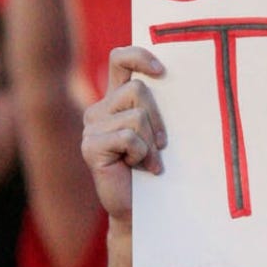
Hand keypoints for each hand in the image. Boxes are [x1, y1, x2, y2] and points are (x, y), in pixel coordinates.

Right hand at [82, 46, 167, 220]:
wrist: (141, 211)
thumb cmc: (154, 169)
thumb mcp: (157, 131)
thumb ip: (157, 106)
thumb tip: (176, 80)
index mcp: (115, 99)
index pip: (120, 59)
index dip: (139, 56)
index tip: (162, 71)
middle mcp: (99, 109)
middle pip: (138, 90)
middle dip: (158, 118)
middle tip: (162, 145)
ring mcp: (91, 127)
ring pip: (136, 115)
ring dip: (151, 142)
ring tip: (148, 161)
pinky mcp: (91, 147)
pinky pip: (128, 137)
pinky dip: (143, 154)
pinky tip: (140, 169)